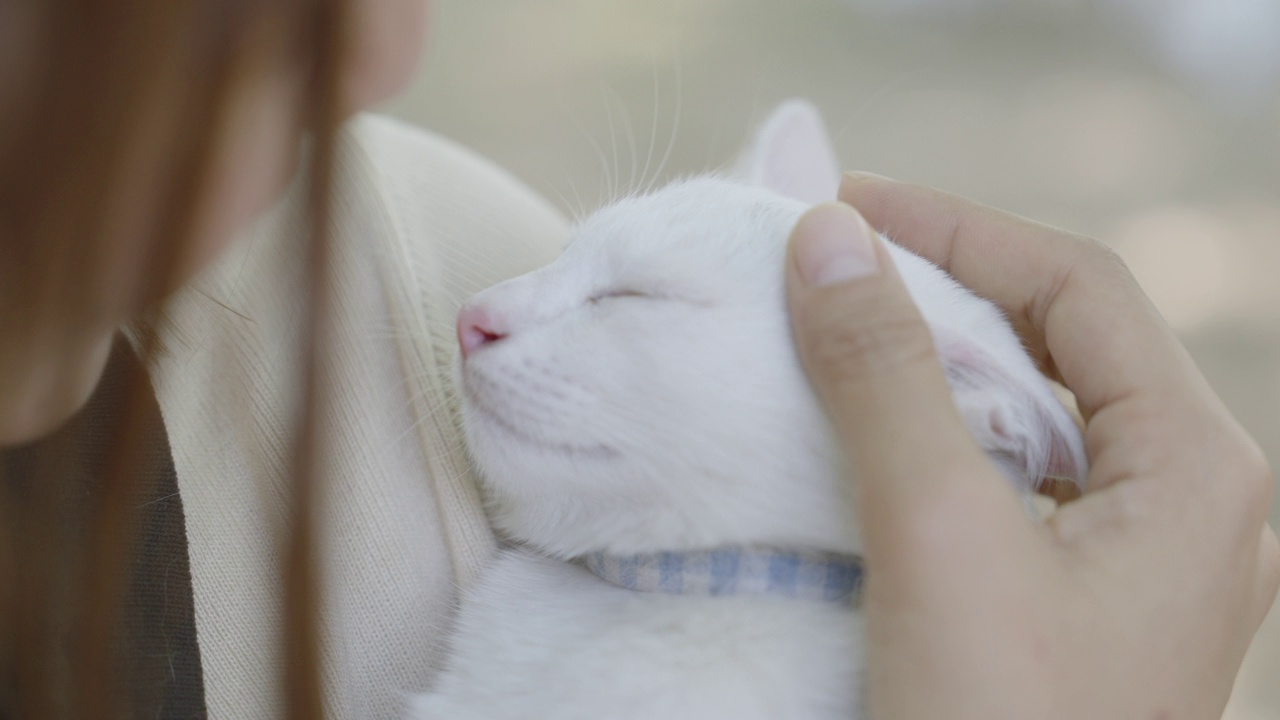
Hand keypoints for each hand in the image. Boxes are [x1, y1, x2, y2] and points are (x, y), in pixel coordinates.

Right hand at [784, 173, 1279, 718]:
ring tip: (834, 333)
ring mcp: (1132, 555)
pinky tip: (865, 435)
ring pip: (1030, 411)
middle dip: (943, 290)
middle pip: (1060, 342)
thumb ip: (887, 377)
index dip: (958, 229)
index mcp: (1194, 467)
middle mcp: (1184, 499)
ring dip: (932, 362)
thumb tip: (827, 238)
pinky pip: (1008, 478)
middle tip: (830, 263)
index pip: (1078, 288)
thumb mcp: (940, 537)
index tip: (844, 206)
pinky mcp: (1075, 599)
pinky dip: (933, 436)